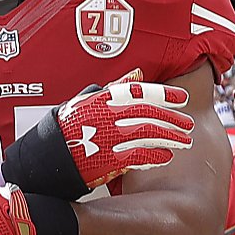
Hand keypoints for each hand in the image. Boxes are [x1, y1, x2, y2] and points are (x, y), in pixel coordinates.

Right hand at [54, 81, 194, 186]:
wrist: (47, 158)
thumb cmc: (67, 128)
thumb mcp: (86, 101)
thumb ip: (113, 89)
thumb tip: (138, 74)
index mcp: (102, 100)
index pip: (139, 92)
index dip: (163, 95)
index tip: (182, 99)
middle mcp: (106, 116)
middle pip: (148, 114)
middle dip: (172, 119)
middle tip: (188, 124)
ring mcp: (107, 137)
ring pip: (148, 134)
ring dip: (170, 137)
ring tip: (183, 141)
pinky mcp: (107, 159)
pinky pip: (137, 155)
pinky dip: (154, 156)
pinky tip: (166, 156)